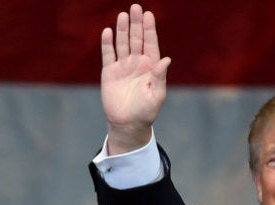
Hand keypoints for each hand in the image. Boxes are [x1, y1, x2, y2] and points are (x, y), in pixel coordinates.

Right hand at [101, 4, 170, 154]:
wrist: (128, 124)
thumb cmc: (146, 111)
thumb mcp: (156, 95)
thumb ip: (160, 77)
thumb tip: (166, 60)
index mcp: (151, 66)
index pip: (150, 43)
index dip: (149, 29)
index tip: (148, 15)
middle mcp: (137, 63)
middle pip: (136, 39)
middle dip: (136, 24)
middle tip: (135, 7)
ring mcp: (123, 66)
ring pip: (122, 43)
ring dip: (122, 29)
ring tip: (122, 15)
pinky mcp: (109, 72)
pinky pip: (108, 54)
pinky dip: (107, 43)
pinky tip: (108, 32)